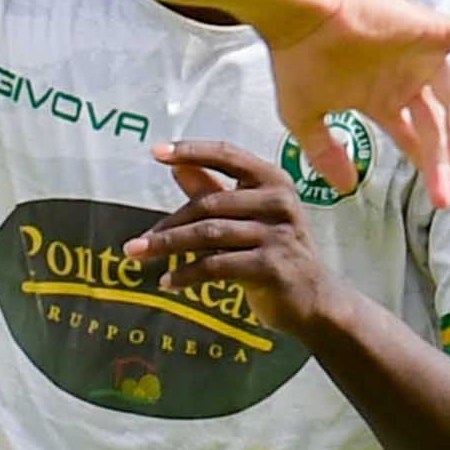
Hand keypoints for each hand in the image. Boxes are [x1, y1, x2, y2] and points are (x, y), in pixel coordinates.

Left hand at [127, 141, 350, 343]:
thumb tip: (176, 167)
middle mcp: (279, 201)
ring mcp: (278, 233)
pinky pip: (216, 266)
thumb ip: (215, 191)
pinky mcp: (271, 266)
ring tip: (138, 256)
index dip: (191, 150)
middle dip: (168, 224)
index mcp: (273, 180)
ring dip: (167, 246)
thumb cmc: (277, 252)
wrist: (315, 299)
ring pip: (208, 234)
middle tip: (135, 244)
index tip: (156, 152)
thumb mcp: (249, 217)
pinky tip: (168, 283)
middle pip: (208, 204)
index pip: (228, 155)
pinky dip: (186, 275)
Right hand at [261, 0, 449, 209]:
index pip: (416, 143)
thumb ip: (325, 152)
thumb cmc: (298, 60)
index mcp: (382, 101)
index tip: (446, 203)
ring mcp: (422, 57)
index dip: (431, 173)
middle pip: (439, 132)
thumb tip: (346, 187)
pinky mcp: (432, 33)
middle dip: (447, 167)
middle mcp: (407, 81)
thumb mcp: (305, 117)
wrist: (300, 15)